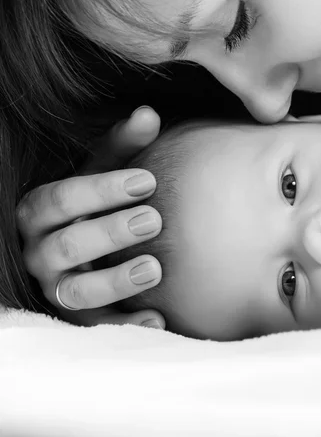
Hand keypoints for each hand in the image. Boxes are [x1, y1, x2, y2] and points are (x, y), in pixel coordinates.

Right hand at [18, 106, 165, 328]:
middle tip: (154, 220)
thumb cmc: (101, 200)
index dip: (102, 189)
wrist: (95, 243)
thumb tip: (149, 113)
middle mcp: (41, 251)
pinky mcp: (79, 317)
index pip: (62, 198)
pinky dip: (125, 325)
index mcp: (42, 211)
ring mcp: (57, 287)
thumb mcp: (107, 170)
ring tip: (155, 269)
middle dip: (110, 233)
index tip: (148, 180)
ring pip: (75, 290)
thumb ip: (125, 145)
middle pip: (67, 245)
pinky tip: (157, 320)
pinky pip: (96, 328)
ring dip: (115, 281)